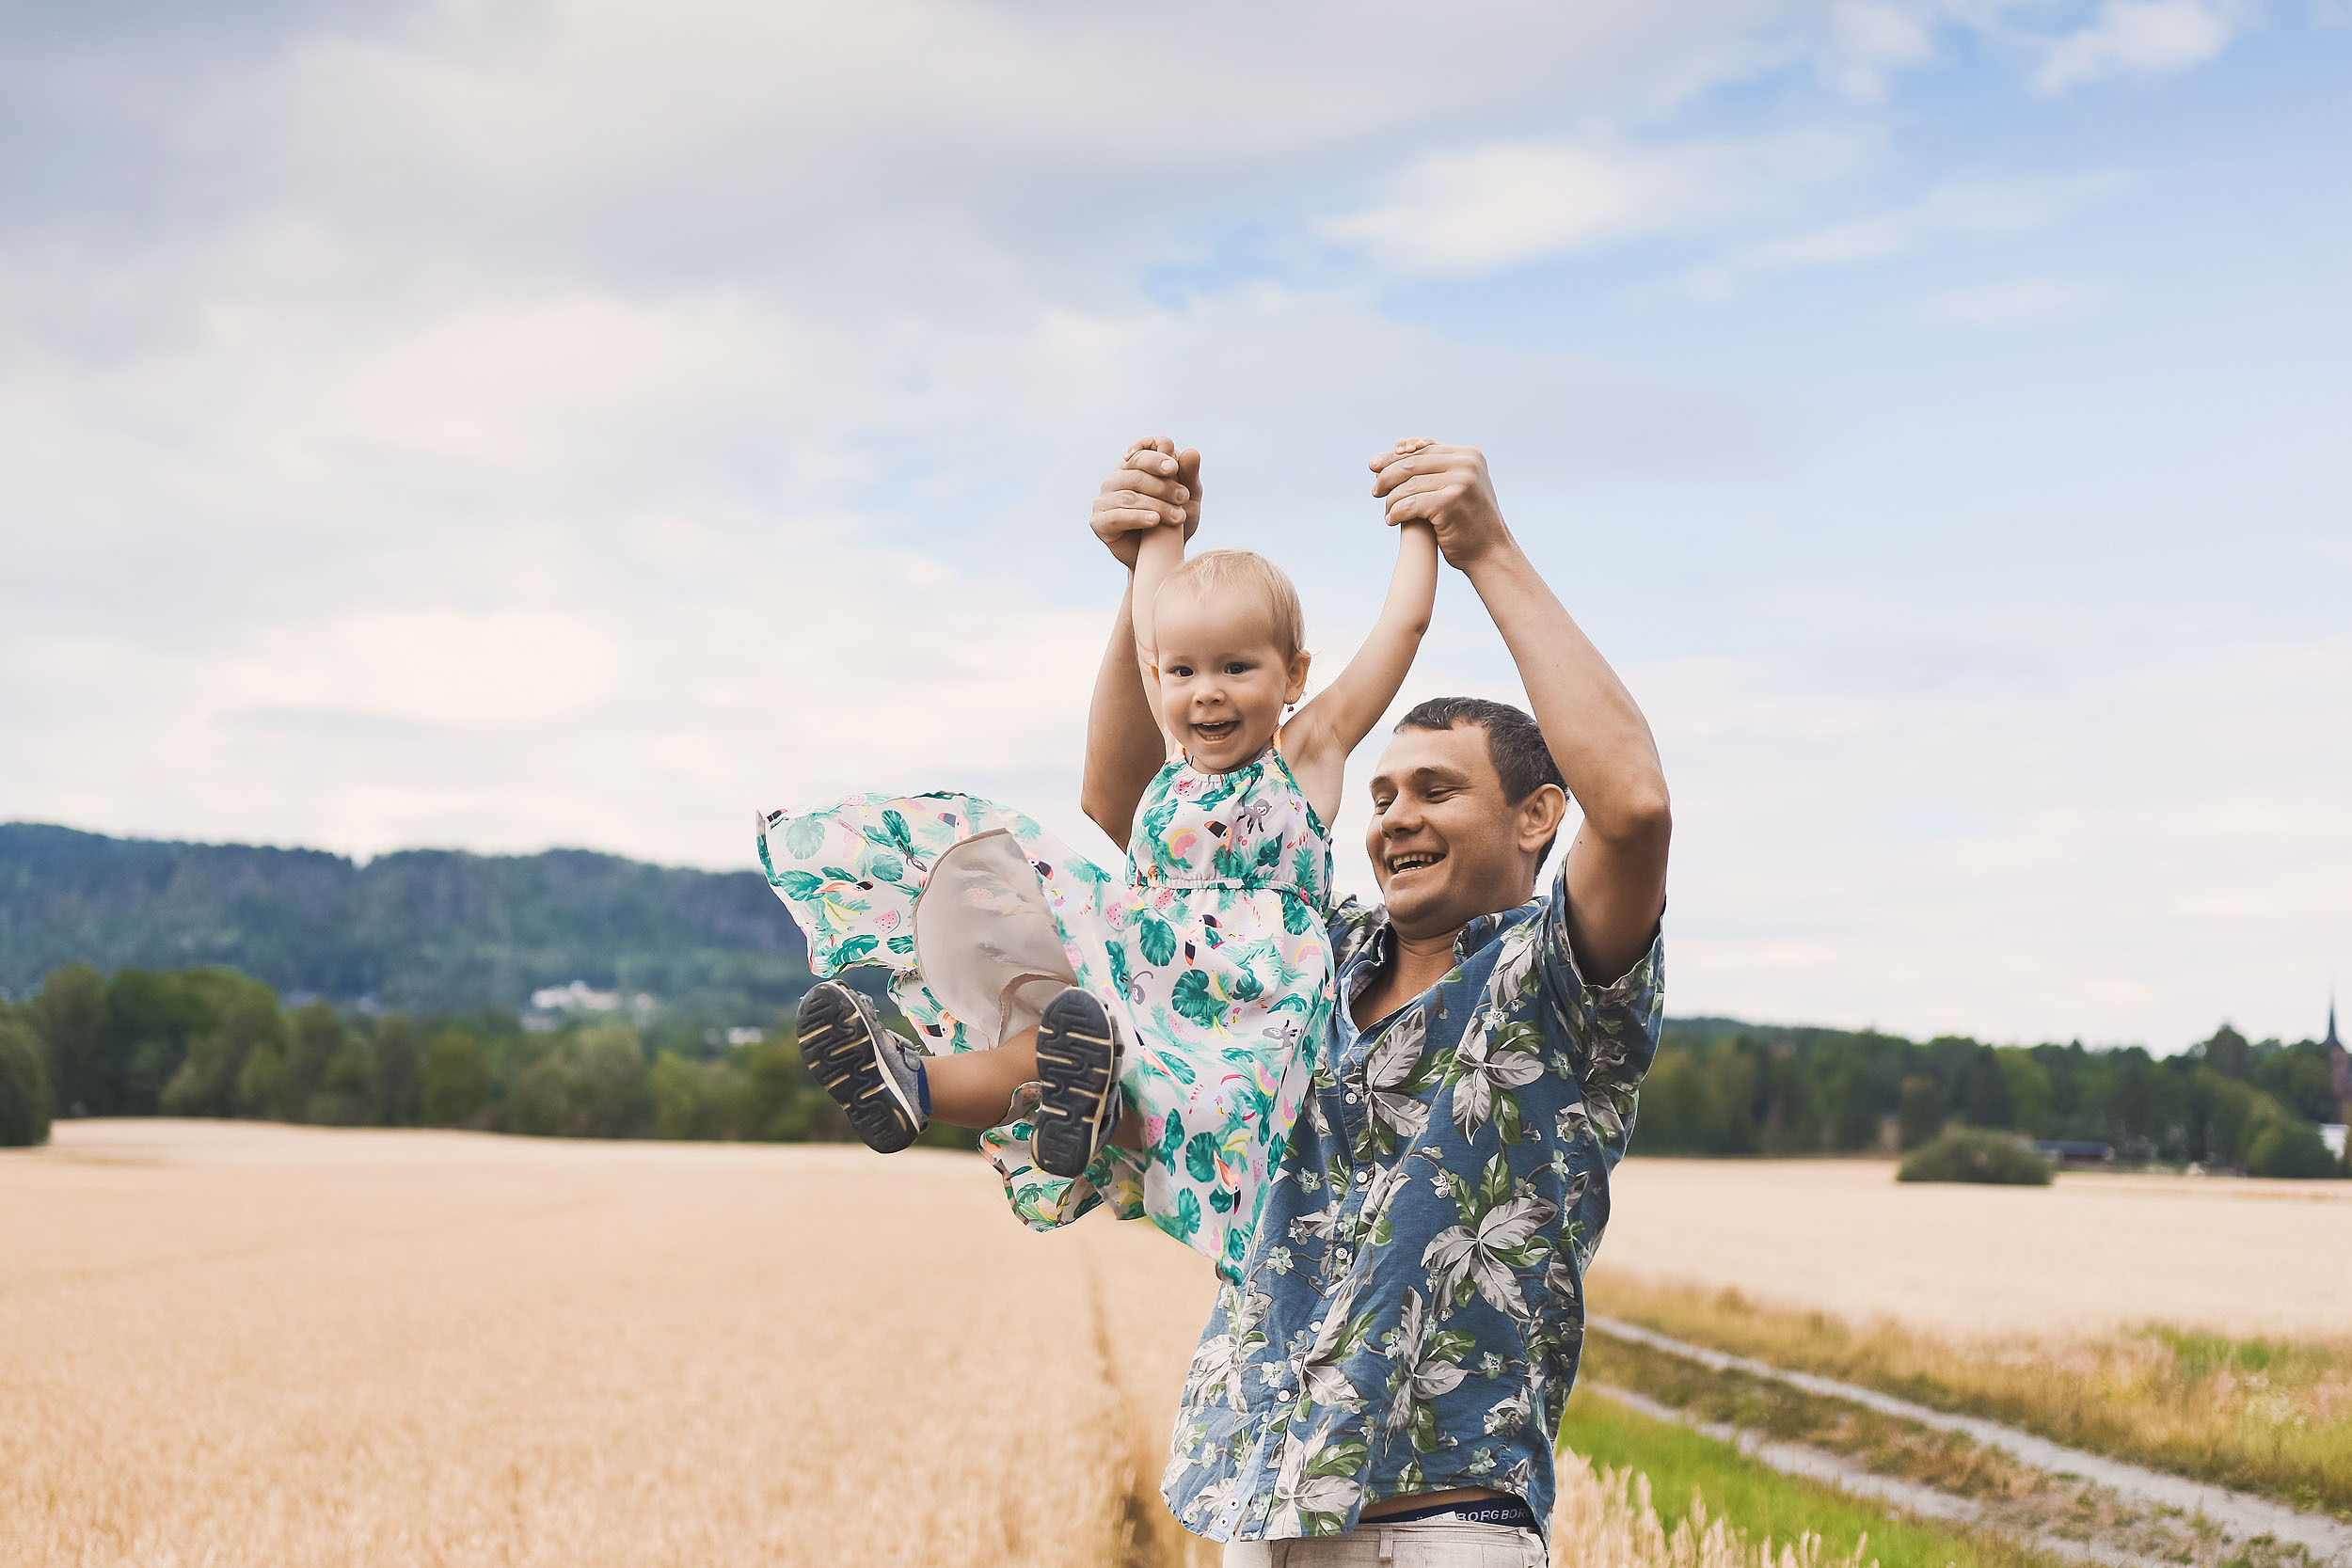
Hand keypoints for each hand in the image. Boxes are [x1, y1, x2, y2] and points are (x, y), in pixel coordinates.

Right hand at [1091, 434, 1200, 568]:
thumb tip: (1191, 450)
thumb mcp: (1188, 499)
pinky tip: (1155, 521)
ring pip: (1130, 495)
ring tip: (1178, 516)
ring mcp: (1104, 499)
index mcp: (1134, 467)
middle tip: (1184, 497)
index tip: (1174, 467)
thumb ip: (1188, 475)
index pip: (1142, 451)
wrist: (1161, 559)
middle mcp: (1116, 479)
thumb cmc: (1174, 523)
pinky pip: (1117, 516)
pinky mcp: (1099, 522)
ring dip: (1157, 504)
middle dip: (1164, 484)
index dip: (1156, 455)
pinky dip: (1138, 517)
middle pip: (1136, 471)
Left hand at [1368, 438, 1507, 568]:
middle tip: (1375, 490)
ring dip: (1391, 500)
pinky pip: (1409, 504)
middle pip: (1411, 464)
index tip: (1374, 465)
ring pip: (1408, 485)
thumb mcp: (1457, 485)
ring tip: (1387, 510)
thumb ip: (1436, 466)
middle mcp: (1466, 464)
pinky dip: (1396, 513)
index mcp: (1469, 455)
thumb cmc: (1468, 520)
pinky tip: (1391, 520)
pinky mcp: (1449, 503)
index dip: (1395, 456)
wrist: (1490, 552)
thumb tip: (1398, 444)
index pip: (1423, 449)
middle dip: (1387, 476)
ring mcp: (1460, 482)